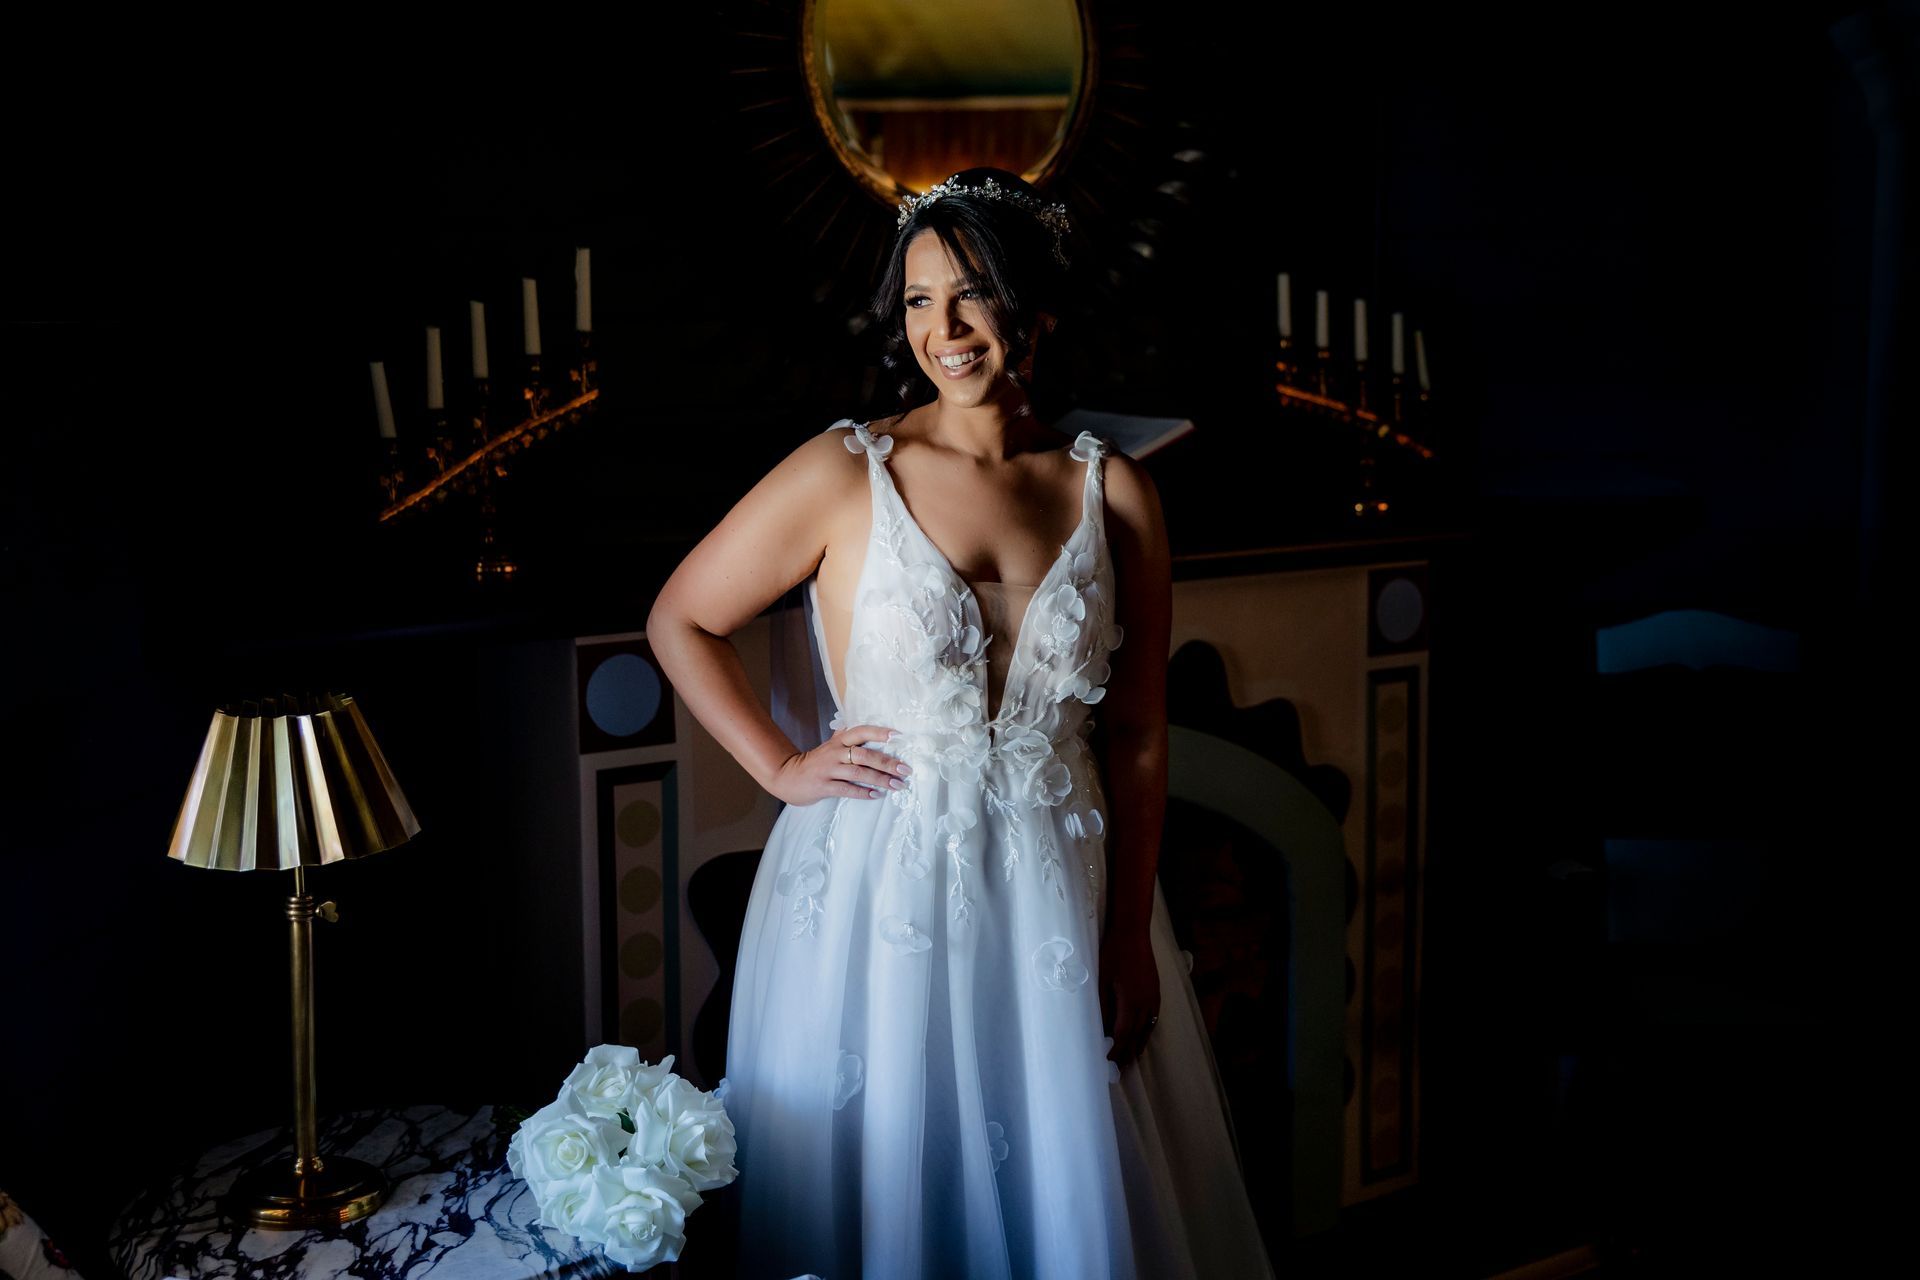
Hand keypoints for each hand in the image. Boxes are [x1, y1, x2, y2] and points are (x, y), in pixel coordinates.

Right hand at [768, 723, 911, 806]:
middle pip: (864, 754)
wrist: (787, 777)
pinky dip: (863, 792)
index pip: (861, 731)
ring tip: (897, 785)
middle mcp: (834, 753)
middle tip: (905, 769)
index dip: (879, 732)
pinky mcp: (823, 786)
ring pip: (858, 773)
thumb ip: (844, 736)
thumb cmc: (814, 762)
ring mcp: (828, 770)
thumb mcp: (829, 746)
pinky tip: (876, 795)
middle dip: (887, 762)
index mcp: (838, 741)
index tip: (898, 736)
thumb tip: (860, 725)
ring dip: (880, 779)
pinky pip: (846, 789)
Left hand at [1099, 928, 1159, 1070]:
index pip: (1122, 1035)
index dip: (1115, 1050)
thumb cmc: (1113, 953)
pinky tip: (1143, 1032)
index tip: (1108, 1062)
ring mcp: (1153, 997)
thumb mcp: (1101, 980)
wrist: (1133, 931)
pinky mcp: (1156, 990)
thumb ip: (1102, 1005)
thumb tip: (1100, 1027)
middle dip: (1127, 1052)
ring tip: (1132, 1057)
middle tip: (1120, 1068)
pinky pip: (1153, 1017)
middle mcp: (1146, 1004)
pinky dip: (1147, 1029)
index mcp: (1130, 1003)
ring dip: (1139, 1043)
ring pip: (1147, 1027)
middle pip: (1136, 1035)